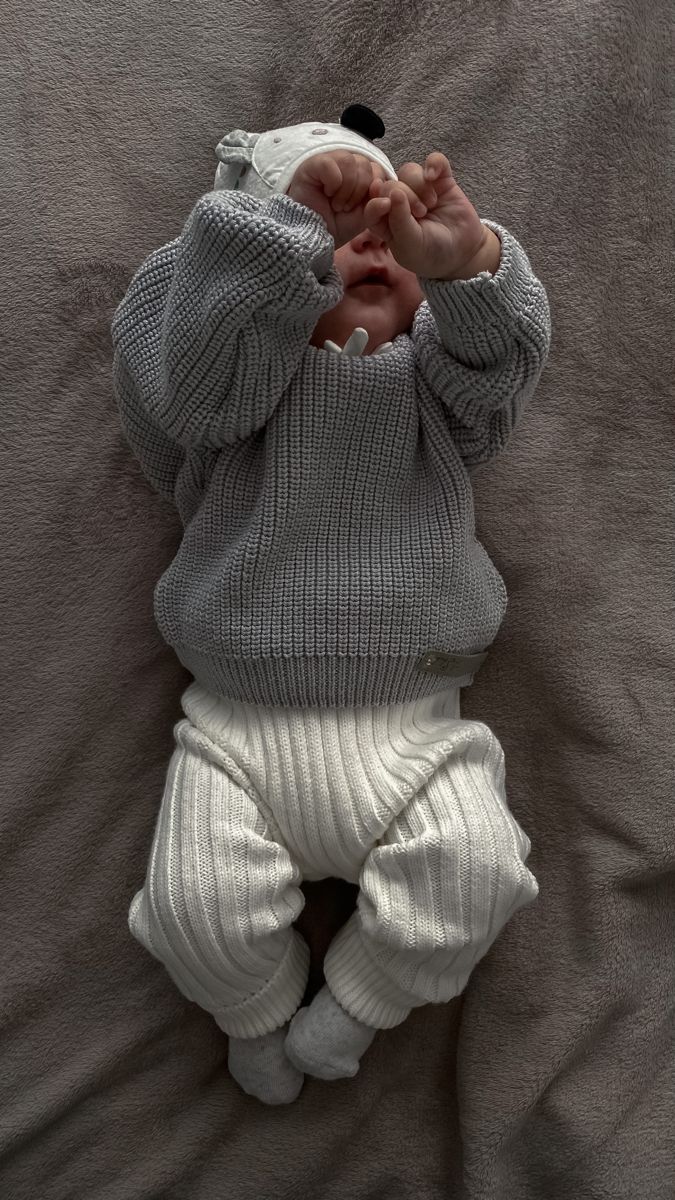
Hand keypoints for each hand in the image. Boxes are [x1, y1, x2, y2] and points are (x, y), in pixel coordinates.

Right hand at [286, 150, 427, 248]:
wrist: (311, 237)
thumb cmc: (335, 226)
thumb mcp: (362, 220)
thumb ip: (377, 209)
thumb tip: (388, 200)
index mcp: (360, 174)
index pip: (378, 169)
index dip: (373, 189)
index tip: (360, 208)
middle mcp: (346, 164)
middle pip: (365, 164)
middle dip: (359, 192)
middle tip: (344, 208)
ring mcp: (329, 161)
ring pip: (350, 160)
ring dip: (346, 189)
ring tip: (336, 203)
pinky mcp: (313, 164)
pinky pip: (331, 163)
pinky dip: (332, 183)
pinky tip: (325, 194)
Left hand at [365, 152, 489, 278]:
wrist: (463, 252)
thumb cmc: (431, 254)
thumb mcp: (411, 245)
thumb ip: (399, 221)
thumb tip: (394, 192)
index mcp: (386, 221)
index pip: (372, 204)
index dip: (375, 200)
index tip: (385, 205)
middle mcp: (399, 203)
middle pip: (391, 184)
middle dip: (405, 196)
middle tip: (421, 213)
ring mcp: (419, 189)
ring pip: (409, 170)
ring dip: (419, 185)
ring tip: (431, 203)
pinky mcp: (440, 180)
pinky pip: (434, 160)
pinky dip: (434, 164)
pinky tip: (435, 176)